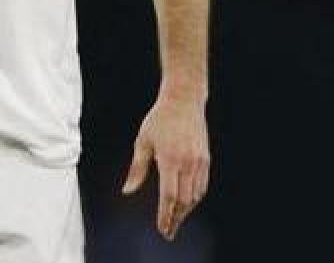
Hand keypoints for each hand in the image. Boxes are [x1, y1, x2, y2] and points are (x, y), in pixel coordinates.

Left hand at [120, 93, 210, 240]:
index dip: (165, 215)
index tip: (161, 228)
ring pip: (195, 196)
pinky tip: (187, 204)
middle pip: (184, 201)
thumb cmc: (159, 119)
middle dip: (176, 219)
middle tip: (168, 231)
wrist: (184, 100)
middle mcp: (187, 163)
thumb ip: (137, 169)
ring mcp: (199, 161)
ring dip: (186, 211)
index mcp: (170, 159)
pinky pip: (202, 186)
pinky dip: (195, 199)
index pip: (169, 196)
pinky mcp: (206, 159)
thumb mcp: (142, 141)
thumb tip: (127, 191)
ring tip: (175, 220)